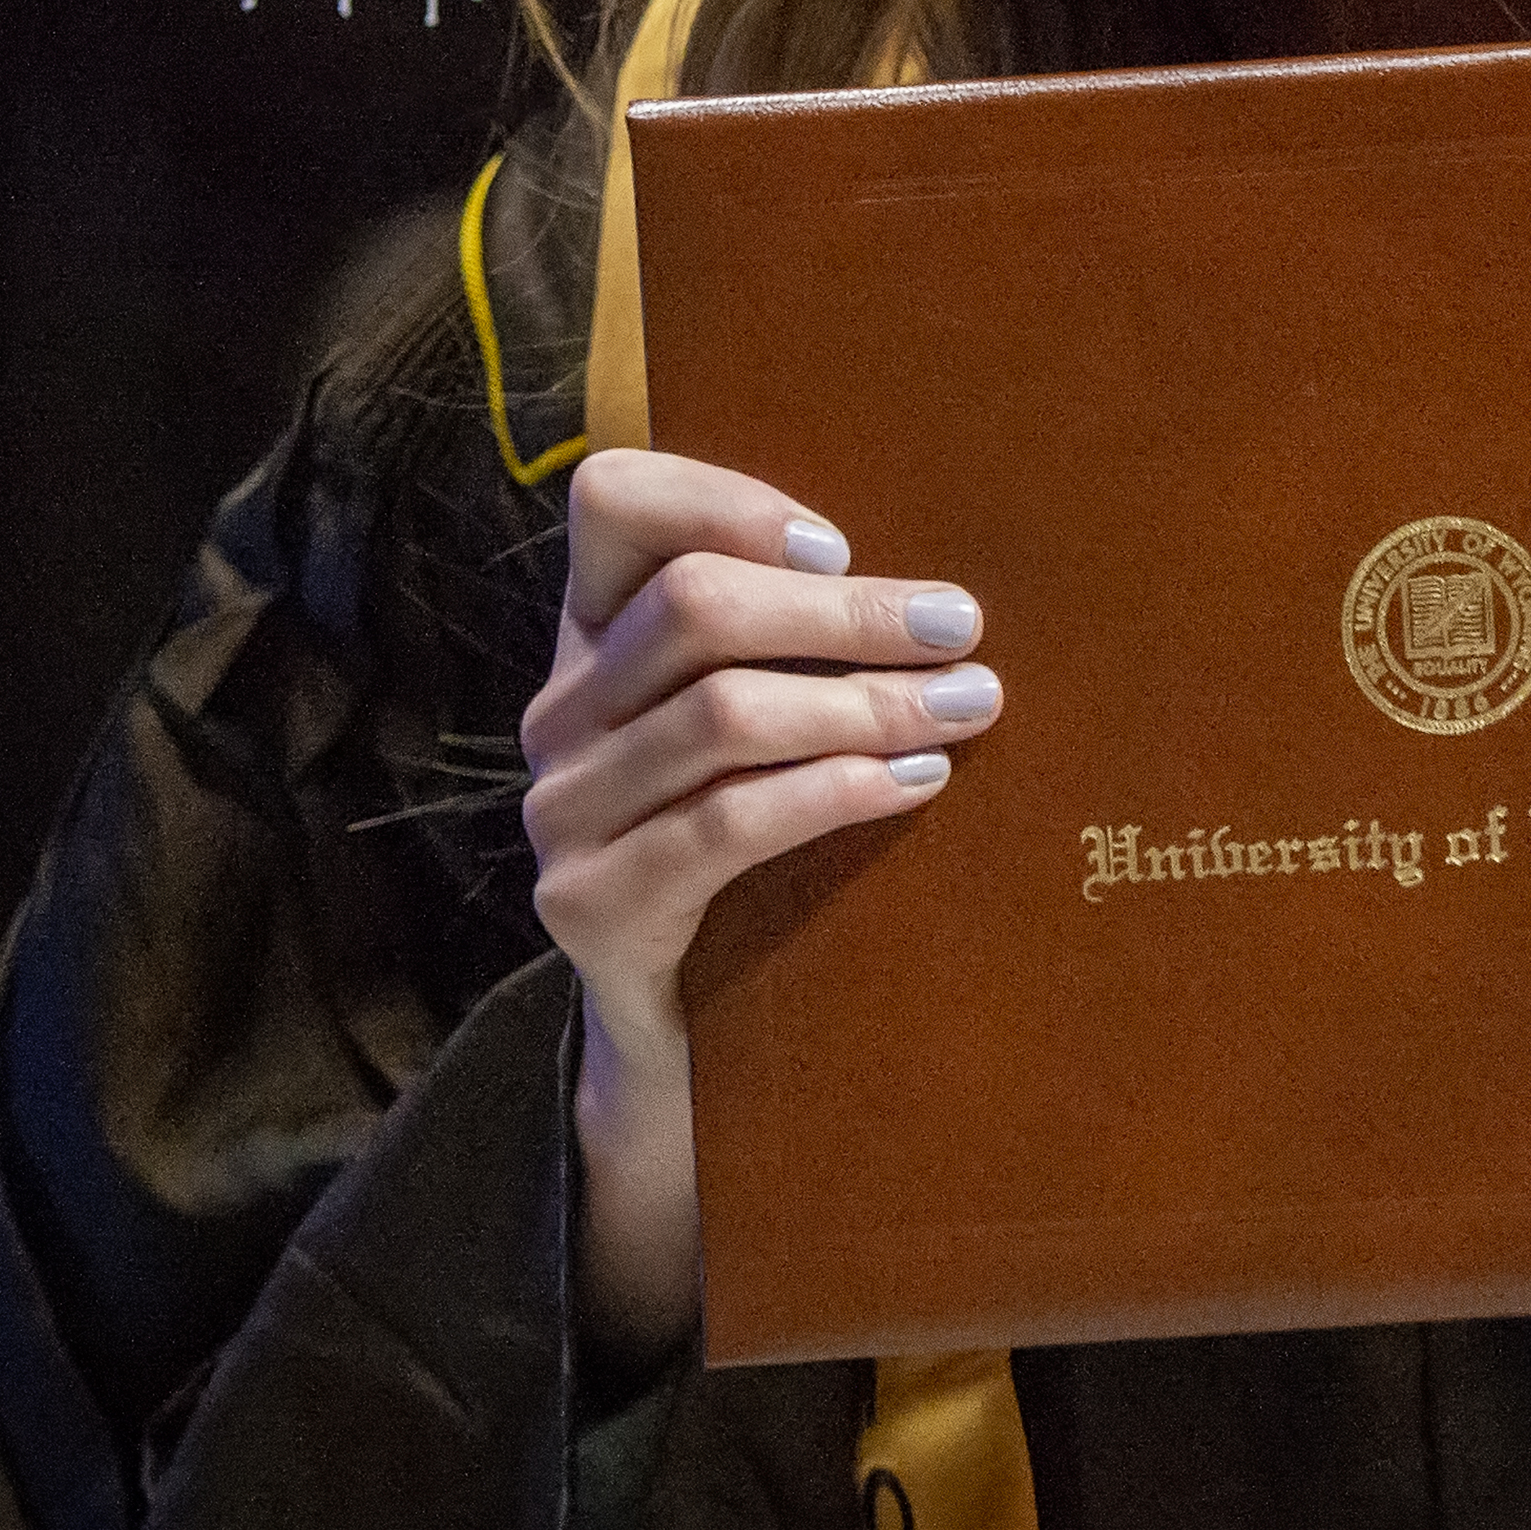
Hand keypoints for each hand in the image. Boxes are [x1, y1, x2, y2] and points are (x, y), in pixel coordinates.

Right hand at [527, 448, 1002, 1371]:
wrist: (689, 1029)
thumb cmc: (762, 840)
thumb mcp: (771, 722)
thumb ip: (811, 641)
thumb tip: (952, 592)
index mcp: (595, 633)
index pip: (613, 502)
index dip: (722, 500)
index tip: (842, 542)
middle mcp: (561, 709)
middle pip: (695, 608)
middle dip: (846, 614)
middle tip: (962, 627)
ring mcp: (564, 812)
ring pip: (719, 713)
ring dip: (863, 704)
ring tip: (969, 706)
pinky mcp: (591, 904)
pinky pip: (724, 825)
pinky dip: (832, 793)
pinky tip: (914, 785)